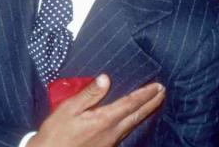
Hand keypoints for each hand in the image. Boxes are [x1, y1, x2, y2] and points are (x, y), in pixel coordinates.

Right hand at [29, 74, 164, 146]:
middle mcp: (112, 131)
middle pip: (137, 115)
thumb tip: (105, 79)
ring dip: (146, 112)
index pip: (129, 104)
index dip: (144, 94)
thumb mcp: (69, 108)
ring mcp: (111, 141)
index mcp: (104, 119)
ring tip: (154, 102)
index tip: (157, 86)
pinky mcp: (107, 146)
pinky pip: (126, 131)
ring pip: (133, 124)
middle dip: (151, 103)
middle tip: (162, 92)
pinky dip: (135, 121)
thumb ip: (89, 94)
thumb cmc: (56, 132)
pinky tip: (134, 120)